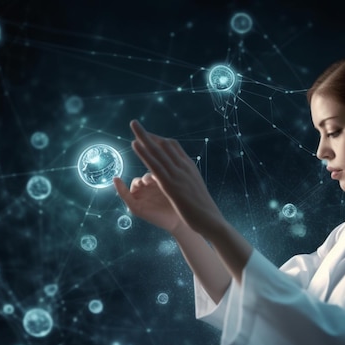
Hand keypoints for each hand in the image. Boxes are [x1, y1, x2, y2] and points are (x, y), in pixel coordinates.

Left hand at [127, 120, 225, 237]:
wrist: (212, 220)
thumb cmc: (205, 209)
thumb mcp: (196, 188)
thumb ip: (189, 179)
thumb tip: (185, 176)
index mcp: (190, 166)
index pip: (173, 146)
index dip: (159, 139)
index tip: (148, 135)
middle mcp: (184, 166)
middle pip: (164, 144)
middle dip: (149, 134)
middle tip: (135, 124)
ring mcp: (177, 174)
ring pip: (158, 151)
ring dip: (144, 137)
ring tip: (133, 125)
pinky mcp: (171, 185)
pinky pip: (155, 165)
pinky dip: (144, 153)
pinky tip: (135, 145)